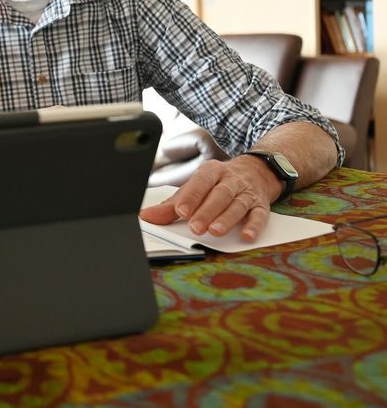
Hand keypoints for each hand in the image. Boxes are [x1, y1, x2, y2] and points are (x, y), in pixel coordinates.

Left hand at [139, 157, 279, 241]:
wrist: (256, 171)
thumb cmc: (218, 183)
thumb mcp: (195, 188)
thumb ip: (171, 205)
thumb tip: (146, 217)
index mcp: (211, 172)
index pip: (200, 182)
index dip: (191, 196)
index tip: (180, 211)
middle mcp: (230, 180)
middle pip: (219, 195)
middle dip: (207, 211)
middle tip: (195, 227)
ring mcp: (247, 192)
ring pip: (237, 204)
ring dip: (227, 219)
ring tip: (215, 231)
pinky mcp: (261, 204)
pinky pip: (260, 215)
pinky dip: (253, 225)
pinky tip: (246, 236)